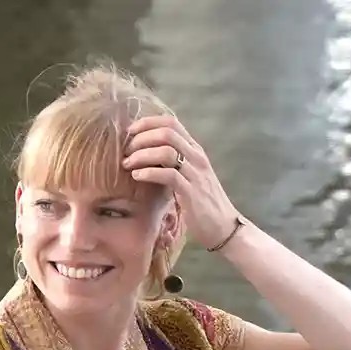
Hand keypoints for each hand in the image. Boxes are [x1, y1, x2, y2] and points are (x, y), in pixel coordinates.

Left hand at [124, 114, 238, 254]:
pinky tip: (137, 176)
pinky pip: (168, 175)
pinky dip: (149, 172)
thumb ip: (174, 162)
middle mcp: (196, 157)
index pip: (171, 123)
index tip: (130, 132)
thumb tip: (147, 154)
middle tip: (127, 150)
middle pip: (167, 132)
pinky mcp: (191, 192)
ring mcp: (195, 174)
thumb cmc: (203, 203)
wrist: (223, 227)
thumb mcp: (189, 176)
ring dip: (142, 154)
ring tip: (128, 164)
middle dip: (142, 137)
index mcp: (195, 150)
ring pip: (166, 151)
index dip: (148, 123)